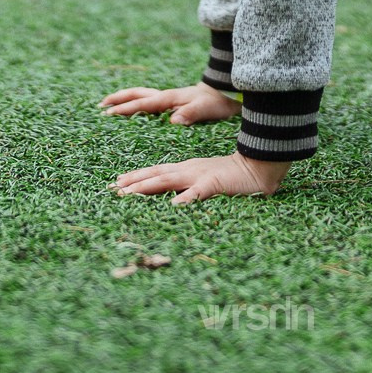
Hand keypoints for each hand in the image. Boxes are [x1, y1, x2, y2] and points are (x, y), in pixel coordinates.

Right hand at [102, 82, 240, 125]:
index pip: (142, 103)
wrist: (225, 95)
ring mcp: (166, 99)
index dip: (125, 108)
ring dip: (123, 99)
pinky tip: (130, 112)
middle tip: (99, 105)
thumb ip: (190, 114)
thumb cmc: (215, 104)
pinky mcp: (170, 103)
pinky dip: (134, 103)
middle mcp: (165, 96)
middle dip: (117, 98)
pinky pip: (146, 102)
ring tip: (107, 105)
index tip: (108, 113)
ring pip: (139, 96)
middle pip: (135, 94)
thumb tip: (173, 121)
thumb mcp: (205, 110)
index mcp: (169, 98)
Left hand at [113, 151, 287, 204]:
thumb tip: (172, 198)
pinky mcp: (214, 184)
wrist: (259, 166)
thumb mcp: (206, 179)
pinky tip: (172, 206)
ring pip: (167, 181)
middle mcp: (188, 170)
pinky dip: (184, 198)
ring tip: (128, 194)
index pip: (156, 172)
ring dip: (146, 187)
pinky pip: (197, 192)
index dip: (136, 177)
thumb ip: (190, 187)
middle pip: (155, 175)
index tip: (117, 182)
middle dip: (133, 182)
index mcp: (186, 169)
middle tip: (113, 189)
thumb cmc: (233, 176)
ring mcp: (200, 176)